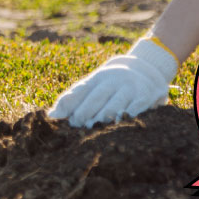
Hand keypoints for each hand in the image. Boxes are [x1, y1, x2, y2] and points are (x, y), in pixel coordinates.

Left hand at [49, 38, 178, 127]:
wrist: (145, 69)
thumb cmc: (111, 85)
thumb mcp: (92, 87)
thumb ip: (72, 100)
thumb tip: (51, 116)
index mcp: (96, 78)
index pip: (80, 91)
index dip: (71, 105)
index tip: (65, 120)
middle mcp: (113, 80)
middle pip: (97, 97)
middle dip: (86, 112)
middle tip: (78, 127)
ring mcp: (130, 87)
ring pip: (116, 103)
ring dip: (105, 116)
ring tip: (96, 129)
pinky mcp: (146, 95)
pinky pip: (137, 106)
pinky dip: (129, 115)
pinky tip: (121, 124)